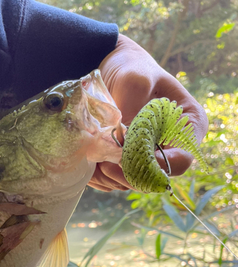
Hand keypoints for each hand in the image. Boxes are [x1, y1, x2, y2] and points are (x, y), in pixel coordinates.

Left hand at [88, 34, 208, 191]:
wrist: (113, 72)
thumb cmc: (133, 70)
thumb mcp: (135, 79)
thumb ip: (134, 107)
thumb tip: (123, 141)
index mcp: (188, 127)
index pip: (181, 161)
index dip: (156, 165)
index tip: (128, 158)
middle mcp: (172, 148)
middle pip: (154, 179)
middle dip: (127, 174)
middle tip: (104, 162)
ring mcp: (149, 159)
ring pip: (132, 183)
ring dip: (110, 176)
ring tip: (94, 158)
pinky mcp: (128, 165)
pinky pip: (114, 181)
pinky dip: (101, 176)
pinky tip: (90, 160)